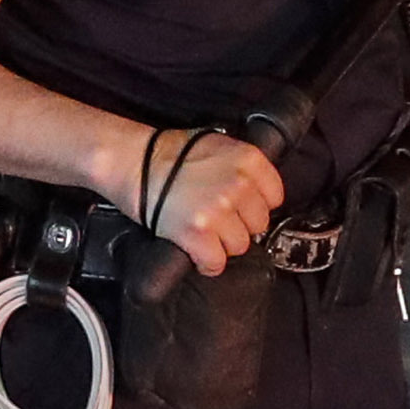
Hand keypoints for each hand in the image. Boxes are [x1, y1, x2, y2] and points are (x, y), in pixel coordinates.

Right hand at [141, 126, 286, 274]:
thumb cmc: (172, 153)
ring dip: (222, 245)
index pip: (275, 196)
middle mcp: (238, 184)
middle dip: (239, 225)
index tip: (241, 207)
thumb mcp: (218, 145)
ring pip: (239, 246)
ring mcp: (219, 210)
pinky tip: (196, 252)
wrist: (134, 162)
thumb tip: (258, 195)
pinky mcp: (198, 234)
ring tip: (203, 233)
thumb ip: (242, 168)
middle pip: (258, 224)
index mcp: (248, 160)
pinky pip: (216, 263)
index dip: (255, 205)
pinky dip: (206, 263)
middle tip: (217, 219)